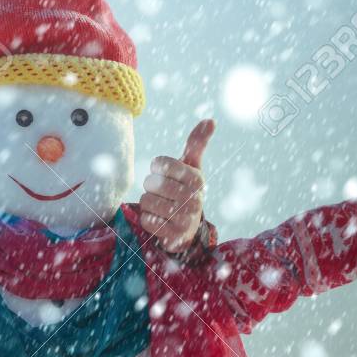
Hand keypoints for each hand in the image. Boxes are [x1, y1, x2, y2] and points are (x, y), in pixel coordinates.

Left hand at [140, 119, 212, 252]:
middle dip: (151, 187)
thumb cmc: (185, 189)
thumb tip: (210, 120)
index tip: (167, 174)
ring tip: (162, 206)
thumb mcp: (191, 167)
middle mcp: (194, 199)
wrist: (189, 227)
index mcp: (197, 179)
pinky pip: (146, 220)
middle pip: (151, 183)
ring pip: (146, 201)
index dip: (157, 168)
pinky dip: (148, 219)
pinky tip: (161, 220)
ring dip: (148, 203)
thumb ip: (196, 144)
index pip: (160, 163)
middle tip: (163, 192)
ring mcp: (185, 219)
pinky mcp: (174, 236)